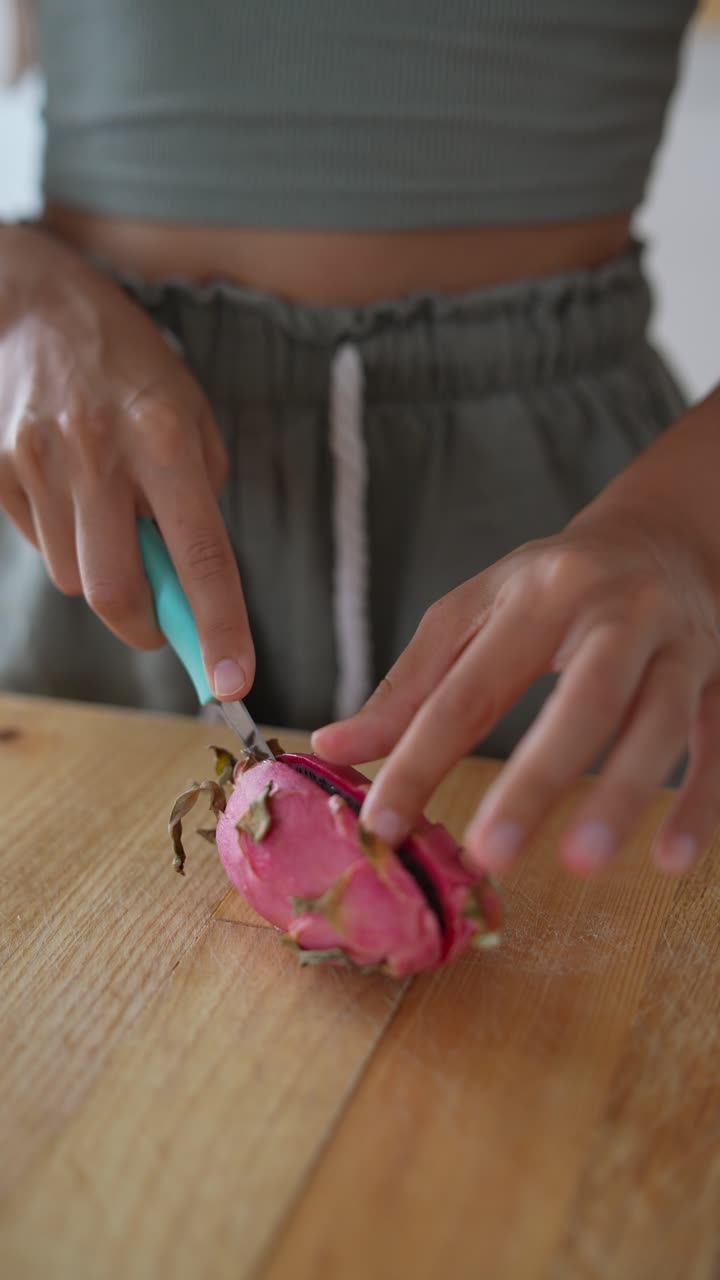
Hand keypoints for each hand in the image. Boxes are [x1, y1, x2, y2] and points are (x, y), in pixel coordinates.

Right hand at [0, 225, 252, 698]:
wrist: (31, 304)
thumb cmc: (129, 362)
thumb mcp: (191, 410)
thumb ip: (198, 495)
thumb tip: (188, 578)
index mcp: (164, 436)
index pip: (199, 554)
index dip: (217, 627)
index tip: (232, 682)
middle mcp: (97, 452)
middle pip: (113, 591)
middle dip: (143, 624)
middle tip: (161, 618)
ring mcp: (38, 461)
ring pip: (73, 577)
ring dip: (101, 571)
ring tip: (108, 511)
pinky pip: (39, 545)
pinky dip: (66, 541)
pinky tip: (71, 490)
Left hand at [313, 507, 719, 877]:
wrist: (662, 537)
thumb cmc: (551, 585)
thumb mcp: (473, 613)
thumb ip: (409, 684)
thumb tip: (333, 748)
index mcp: (539, 594)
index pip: (473, 685)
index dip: (424, 755)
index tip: (384, 825)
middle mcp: (617, 612)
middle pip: (583, 697)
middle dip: (537, 776)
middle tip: (490, 853)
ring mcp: (680, 644)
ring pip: (660, 721)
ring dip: (624, 794)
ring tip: (580, 864)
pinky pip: (716, 743)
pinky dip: (700, 802)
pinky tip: (671, 861)